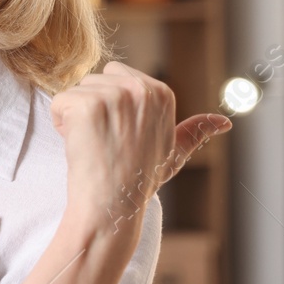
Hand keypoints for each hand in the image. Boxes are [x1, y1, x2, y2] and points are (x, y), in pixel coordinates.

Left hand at [50, 61, 231, 233]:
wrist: (113, 207)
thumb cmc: (139, 182)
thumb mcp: (174, 153)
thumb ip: (196, 132)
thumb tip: (224, 123)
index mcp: (162, 92)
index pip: (117, 76)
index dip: (112, 107)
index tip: (122, 136)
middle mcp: (140, 88)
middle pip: (95, 79)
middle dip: (93, 106)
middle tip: (106, 141)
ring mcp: (113, 95)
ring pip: (76, 90)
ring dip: (75, 117)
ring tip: (93, 145)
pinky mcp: (86, 105)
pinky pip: (59, 103)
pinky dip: (61, 125)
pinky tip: (79, 145)